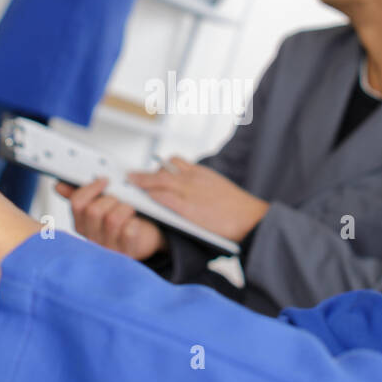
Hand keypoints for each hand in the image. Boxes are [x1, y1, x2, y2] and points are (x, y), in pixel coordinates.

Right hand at [54, 178, 165, 260]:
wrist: (149, 234)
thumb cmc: (125, 215)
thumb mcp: (104, 200)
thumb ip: (82, 193)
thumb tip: (59, 186)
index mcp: (82, 222)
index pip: (76, 203)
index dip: (90, 188)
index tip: (104, 180)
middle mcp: (91, 236)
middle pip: (92, 211)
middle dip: (111, 198)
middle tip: (121, 198)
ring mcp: (107, 247)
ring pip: (111, 220)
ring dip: (125, 208)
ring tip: (130, 209)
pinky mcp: (125, 252)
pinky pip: (128, 232)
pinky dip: (134, 222)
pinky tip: (136, 222)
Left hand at [127, 158, 268, 241]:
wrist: (252, 218)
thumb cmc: (238, 209)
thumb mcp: (219, 189)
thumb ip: (203, 187)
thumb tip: (192, 194)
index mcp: (203, 174)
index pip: (176, 163)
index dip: (159, 167)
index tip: (148, 170)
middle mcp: (194, 179)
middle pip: (164, 170)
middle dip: (145, 174)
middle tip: (131, 177)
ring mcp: (191, 192)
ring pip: (160, 180)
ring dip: (142, 182)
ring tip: (130, 184)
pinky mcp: (189, 208)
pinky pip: (165, 197)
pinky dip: (152, 195)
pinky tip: (142, 197)